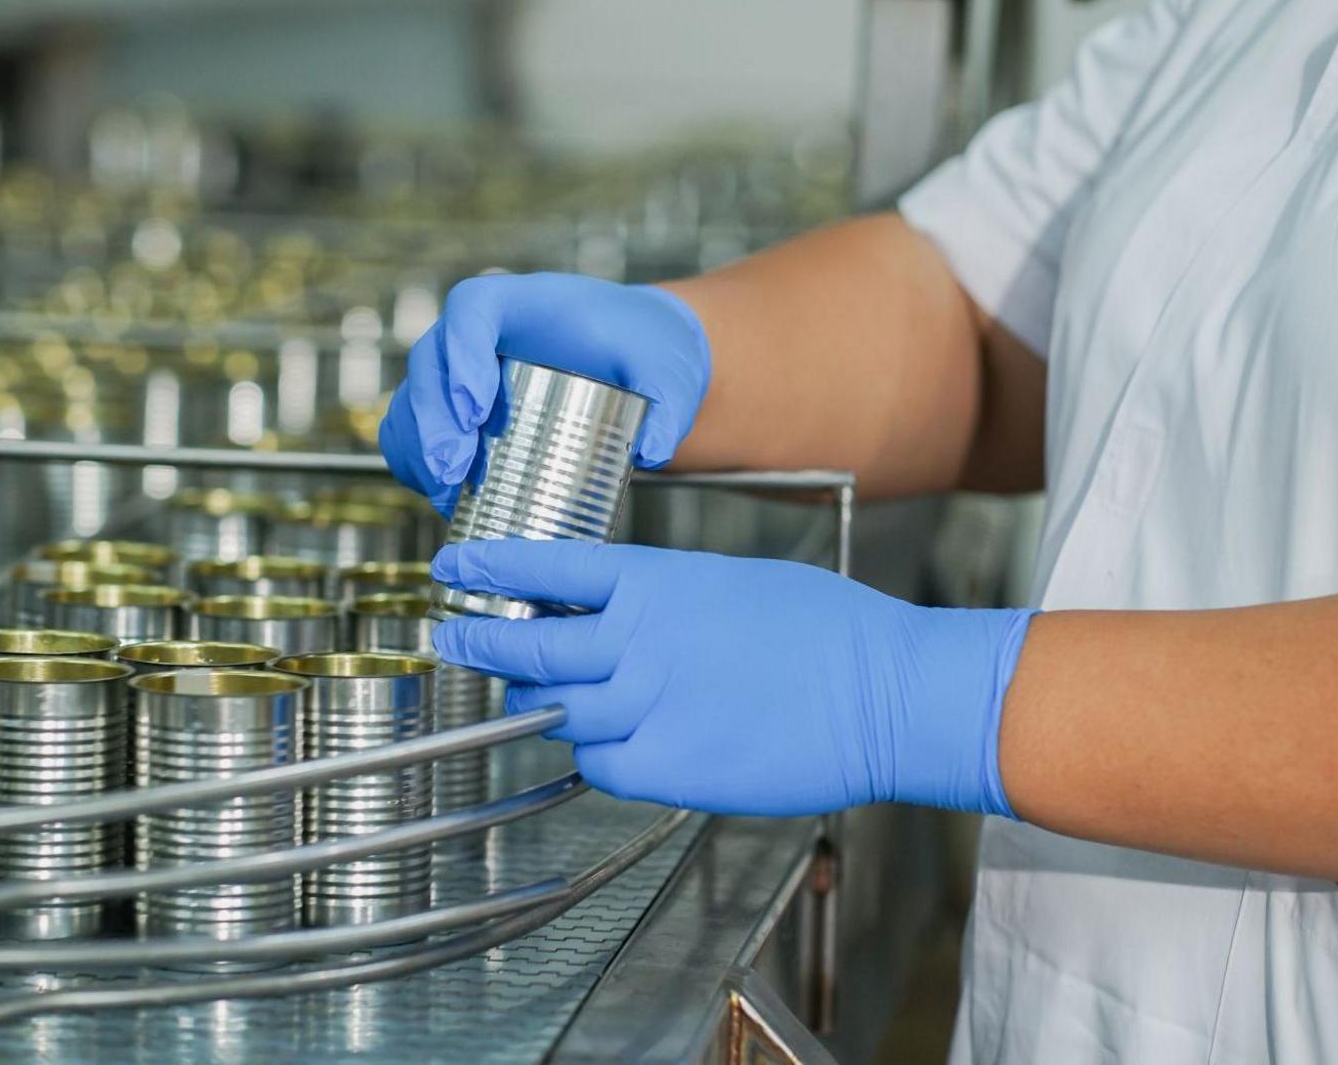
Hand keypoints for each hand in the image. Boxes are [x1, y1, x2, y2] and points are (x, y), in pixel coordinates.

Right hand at [379, 273, 710, 514]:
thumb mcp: (670, 370)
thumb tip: (651, 452)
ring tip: (446, 493)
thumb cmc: (647, 350)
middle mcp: (479, 332)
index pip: (471, 309)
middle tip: (454, 468)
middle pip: (431, 361)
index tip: (477, 408)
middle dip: (434, 418)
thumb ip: (671, 404)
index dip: (462, 354)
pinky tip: (440, 497)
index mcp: (522, 302)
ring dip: (418, 447)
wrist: (638, 362)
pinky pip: (415, 431)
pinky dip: (416, 463)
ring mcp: (461, 370)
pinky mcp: (457, 409)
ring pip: (415, 400)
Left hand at [429, 539, 1035, 816]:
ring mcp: (646, 707)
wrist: (883, 694)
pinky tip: (607, 745)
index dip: (490, 570)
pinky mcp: (666, 768)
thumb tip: (624, 616)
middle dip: (480, 642)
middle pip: (529, 645)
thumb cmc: (828, 632)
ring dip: (536, 703)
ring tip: (532, 698)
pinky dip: (590, 756)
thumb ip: (665, 600)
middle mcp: (638, 642)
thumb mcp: (734, 582)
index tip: (453, 570)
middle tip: (455, 638)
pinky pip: (597, 766)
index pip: (547, 569)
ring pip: (553, 710)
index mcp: (656, 583)